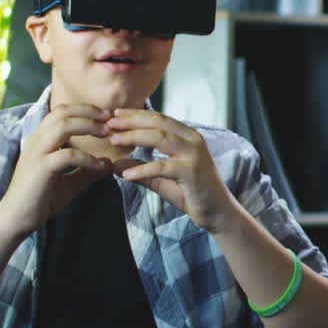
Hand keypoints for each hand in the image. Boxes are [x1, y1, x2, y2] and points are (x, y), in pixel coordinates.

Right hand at [0, 104, 114, 236]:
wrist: (16, 219)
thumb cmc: (41, 200)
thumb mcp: (70, 182)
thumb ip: (87, 171)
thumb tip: (110, 163)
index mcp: (41, 140)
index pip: (62, 112)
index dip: (86, 110)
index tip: (107, 117)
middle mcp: (37, 141)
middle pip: (63, 112)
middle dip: (90, 112)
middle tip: (111, 119)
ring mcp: (37, 153)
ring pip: (63, 126)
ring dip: (88, 126)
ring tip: (107, 134)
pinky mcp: (40, 168)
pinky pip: (67, 155)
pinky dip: (87, 158)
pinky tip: (99, 166)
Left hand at [106, 109, 235, 232]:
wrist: (218, 212)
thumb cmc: (193, 194)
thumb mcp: (164, 179)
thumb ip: (142, 170)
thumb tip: (115, 165)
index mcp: (188, 136)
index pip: (159, 119)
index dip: (136, 115)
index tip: (114, 115)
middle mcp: (193, 140)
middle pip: (158, 123)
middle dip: (131, 122)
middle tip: (109, 123)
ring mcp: (194, 154)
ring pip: (160, 138)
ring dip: (134, 138)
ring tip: (114, 142)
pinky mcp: (191, 171)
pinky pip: (162, 167)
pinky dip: (142, 169)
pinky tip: (126, 174)